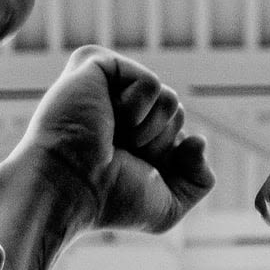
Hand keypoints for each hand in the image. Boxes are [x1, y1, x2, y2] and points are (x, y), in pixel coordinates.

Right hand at [8, 48, 213, 235]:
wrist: (70, 188)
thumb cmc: (108, 201)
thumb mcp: (168, 206)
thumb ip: (199, 180)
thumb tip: (199, 140)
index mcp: (130, 131)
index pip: (178, 132)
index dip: (168, 158)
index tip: (132, 171)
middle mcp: (117, 105)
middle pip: (176, 113)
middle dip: (159, 143)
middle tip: (120, 153)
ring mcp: (106, 84)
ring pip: (170, 99)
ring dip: (150, 130)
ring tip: (112, 137)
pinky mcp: (95, 64)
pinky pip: (151, 83)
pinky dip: (138, 109)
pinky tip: (108, 119)